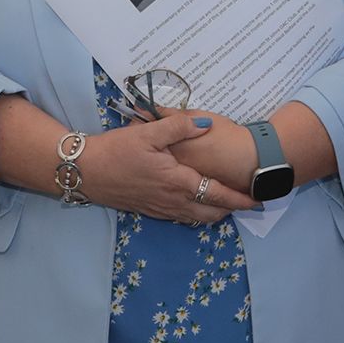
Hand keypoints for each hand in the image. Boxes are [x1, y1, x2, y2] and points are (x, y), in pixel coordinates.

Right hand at [77, 113, 254, 221]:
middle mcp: (172, 201)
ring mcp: (160, 208)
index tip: (257, 199)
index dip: (239, 199)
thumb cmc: (116, 151)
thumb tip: (207, 124)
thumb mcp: (147, 133)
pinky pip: (181, 217)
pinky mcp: (149, 210)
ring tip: (226, 203)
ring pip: (196, 218)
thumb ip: (179, 126)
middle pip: (211, 213)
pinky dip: (196, 213)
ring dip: (214, 213)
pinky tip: (195, 202)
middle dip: (231, 209)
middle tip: (246, 202)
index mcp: (177, 182)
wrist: (85, 172)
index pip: (217, 194)